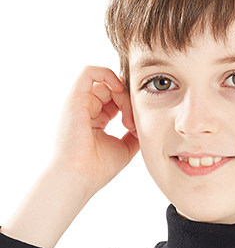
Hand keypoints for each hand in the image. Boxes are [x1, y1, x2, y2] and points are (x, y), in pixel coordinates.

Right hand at [51, 66, 138, 196]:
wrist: (80, 176)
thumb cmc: (98, 167)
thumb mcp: (125, 148)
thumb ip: (134, 133)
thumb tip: (145, 122)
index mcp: (96, 119)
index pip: (116, 100)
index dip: (131, 106)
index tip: (138, 126)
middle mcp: (86, 108)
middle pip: (113, 89)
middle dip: (129, 102)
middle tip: (135, 124)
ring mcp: (80, 102)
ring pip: (106, 82)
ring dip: (123, 97)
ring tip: (128, 120)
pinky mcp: (75, 98)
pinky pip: (89, 72)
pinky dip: (108, 74)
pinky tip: (119, 90)